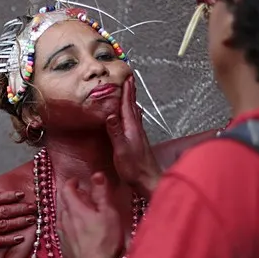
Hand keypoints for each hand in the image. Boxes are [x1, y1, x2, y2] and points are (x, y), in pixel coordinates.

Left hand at [59, 173, 123, 257]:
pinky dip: (69, 225)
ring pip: (62, 217)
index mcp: (74, 209)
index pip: (66, 190)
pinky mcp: (63, 247)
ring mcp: (62, 234)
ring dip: (70, 212)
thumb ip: (102, 193)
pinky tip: (78, 231)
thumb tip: (96, 174)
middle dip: (71, 197)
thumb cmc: (104, 239)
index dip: (71, 183)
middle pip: (63, 203)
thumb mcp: (108, 213)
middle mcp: (64, 220)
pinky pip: (63, 230)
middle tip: (83, 197)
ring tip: (81, 213)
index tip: (77, 181)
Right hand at [108, 76, 160, 197]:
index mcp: (131, 128)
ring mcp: (138, 134)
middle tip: (129, 79)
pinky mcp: (137, 141)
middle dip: (130, 91)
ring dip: (131, 101)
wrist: (148, 180)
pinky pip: (134, 120)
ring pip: (134, 112)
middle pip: (133, 105)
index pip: (128, 105)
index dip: (127, 91)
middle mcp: (136, 129)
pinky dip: (131, 112)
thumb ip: (115, 132)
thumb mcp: (121, 150)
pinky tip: (132, 115)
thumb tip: (110, 114)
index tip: (126, 77)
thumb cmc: (135, 169)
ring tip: (129, 92)